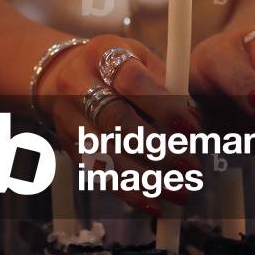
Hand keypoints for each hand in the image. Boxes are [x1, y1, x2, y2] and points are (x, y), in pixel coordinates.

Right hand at [37, 33, 201, 215]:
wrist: (61, 73)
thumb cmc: (113, 67)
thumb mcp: (138, 57)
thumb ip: (165, 83)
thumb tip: (194, 119)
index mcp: (102, 53)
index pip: (130, 80)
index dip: (163, 106)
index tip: (192, 128)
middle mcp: (78, 84)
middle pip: (115, 120)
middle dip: (156, 148)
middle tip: (190, 166)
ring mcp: (69, 117)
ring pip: (105, 153)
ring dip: (146, 178)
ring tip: (179, 191)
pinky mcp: (69, 146)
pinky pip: (98, 173)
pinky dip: (128, 191)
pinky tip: (154, 201)